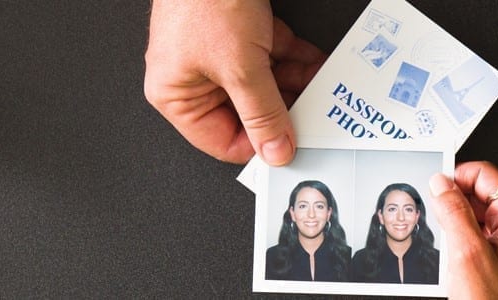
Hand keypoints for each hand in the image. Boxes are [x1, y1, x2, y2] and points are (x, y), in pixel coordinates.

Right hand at [144, 0, 325, 165]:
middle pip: (246, 111)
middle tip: (313, 120)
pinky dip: (295, 60)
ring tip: (321, 93)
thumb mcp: (240, 69)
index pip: (222, 140)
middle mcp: (193, 77)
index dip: (258, 147)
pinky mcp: (238, 31)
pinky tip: (317, 67)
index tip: (291, 149)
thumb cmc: (205, 0)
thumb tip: (274, 149)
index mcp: (176, 94)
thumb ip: (262, 113)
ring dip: (296, 85)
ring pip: (264, 83)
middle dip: (284, 112)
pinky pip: (271, 55)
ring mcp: (217, 53)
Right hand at [430, 161, 497, 298]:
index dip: (458, 177)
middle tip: (438, 219)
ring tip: (449, 244)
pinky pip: (487, 233)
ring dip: (460, 222)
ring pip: (483, 214)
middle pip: (485, 193)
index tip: (436, 187)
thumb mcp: (466, 253)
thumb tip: (442, 183)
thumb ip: (453, 211)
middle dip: (457, 202)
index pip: (487, 175)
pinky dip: (468, 238)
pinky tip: (456, 256)